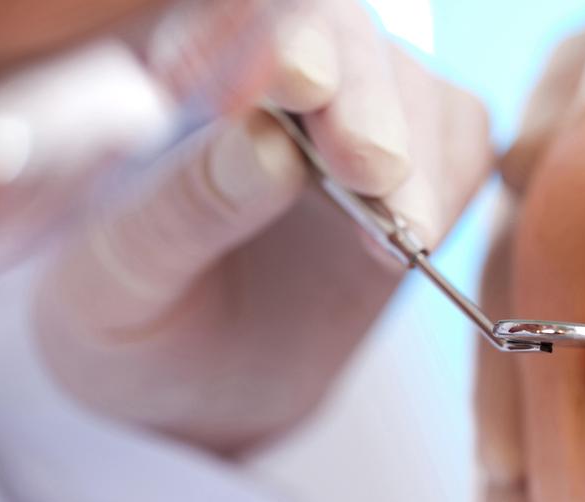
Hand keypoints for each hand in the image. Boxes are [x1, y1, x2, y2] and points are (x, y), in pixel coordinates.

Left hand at [34, 0, 491, 453]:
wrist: (200, 383)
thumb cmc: (137, 320)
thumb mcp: (121, 277)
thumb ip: (183, 209)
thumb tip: (267, 147)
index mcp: (185, 80)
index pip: (237, 23)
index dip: (278, 43)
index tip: (294, 87)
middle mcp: (276, 82)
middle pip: (343, 37)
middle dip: (366, 99)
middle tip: (372, 169)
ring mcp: (354, 122)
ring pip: (416, 86)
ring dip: (422, 153)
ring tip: (405, 233)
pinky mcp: (414, 170)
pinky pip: (463, 140)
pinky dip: (457, 180)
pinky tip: (421, 235)